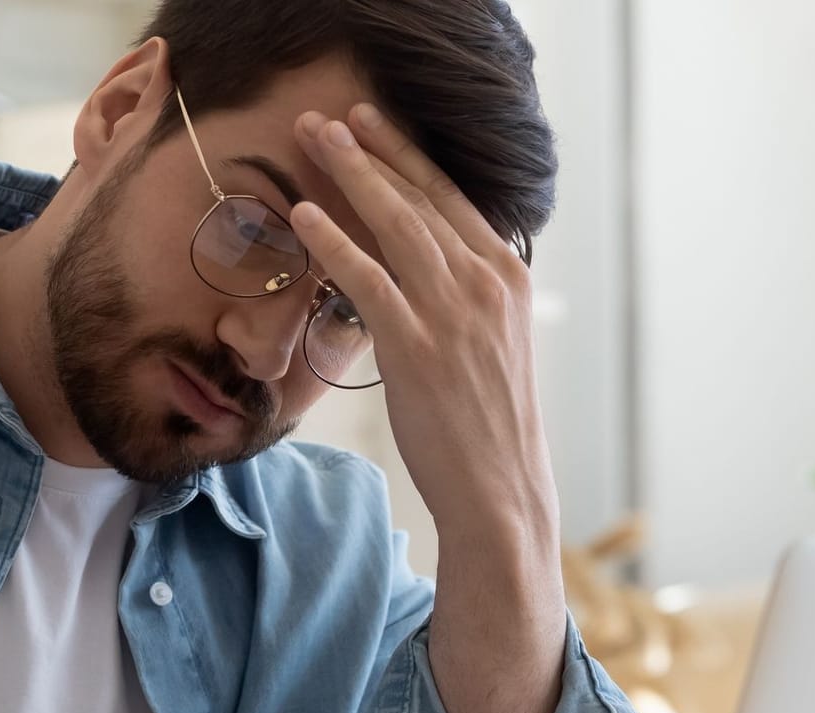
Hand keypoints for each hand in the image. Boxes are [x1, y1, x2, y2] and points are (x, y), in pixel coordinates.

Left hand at [292, 106, 570, 712]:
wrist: (501, 494)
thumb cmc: (486, 426)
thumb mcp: (487, 347)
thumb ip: (460, 298)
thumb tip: (418, 268)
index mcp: (507, 278)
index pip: (453, 199)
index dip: (408, 157)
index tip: (372, 123)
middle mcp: (488, 285)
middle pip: (422, 198)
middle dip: (372, 149)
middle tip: (329, 115)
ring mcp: (456, 315)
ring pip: (397, 225)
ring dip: (349, 176)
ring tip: (311, 140)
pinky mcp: (421, 349)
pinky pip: (371, 281)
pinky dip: (336, 243)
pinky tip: (306, 216)